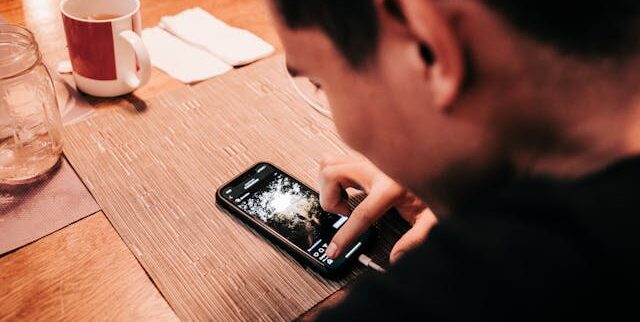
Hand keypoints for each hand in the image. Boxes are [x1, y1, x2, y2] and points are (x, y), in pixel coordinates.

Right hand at [319, 157, 437, 263]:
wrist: (447, 160)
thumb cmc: (441, 185)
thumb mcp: (435, 217)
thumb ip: (416, 238)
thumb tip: (397, 256)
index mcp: (393, 186)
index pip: (361, 213)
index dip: (344, 236)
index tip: (334, 251)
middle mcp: (377, 168)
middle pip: (332, 175)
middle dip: (329, 199)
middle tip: (343, 214)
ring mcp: (370, 159)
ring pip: (329, 163)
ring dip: (328, 185)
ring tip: (343, 201)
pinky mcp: (368, 157)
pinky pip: (338, 160)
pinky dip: (335, 175)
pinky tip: (347, 188)